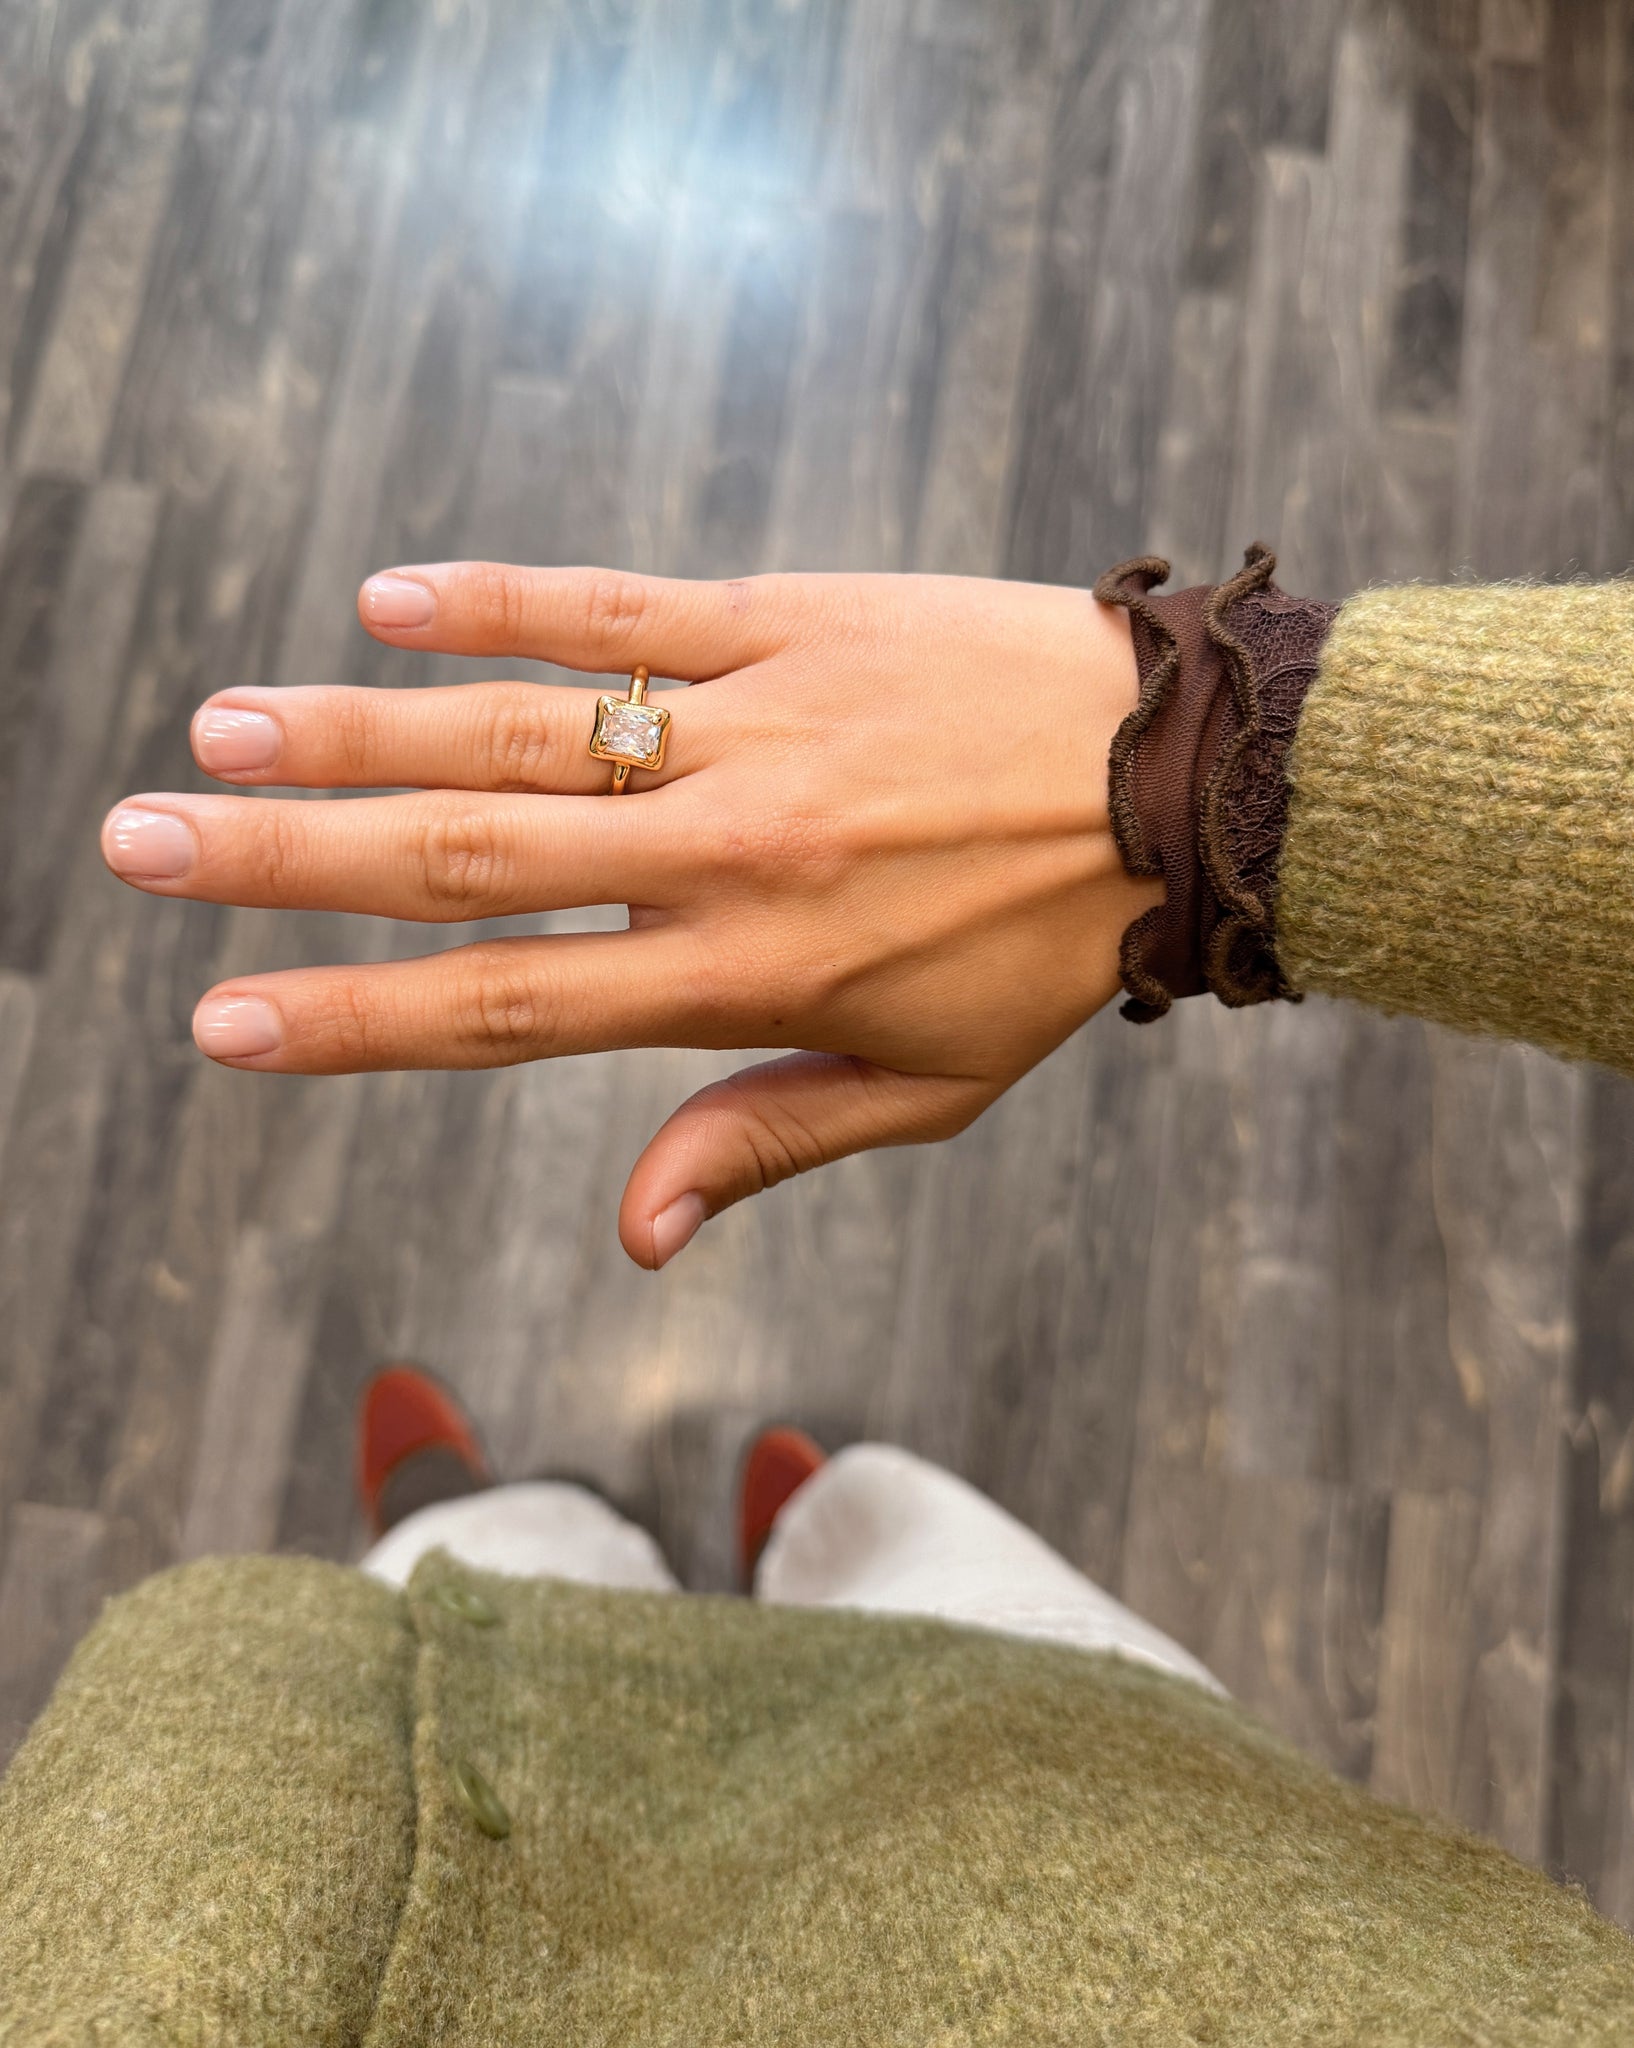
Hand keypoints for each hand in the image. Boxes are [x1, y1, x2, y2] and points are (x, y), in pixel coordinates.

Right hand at [101, 565, 1154, 1265]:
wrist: (1186, 782)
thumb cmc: (1047, 949)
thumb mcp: (928, 1088)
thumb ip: (766, 1141)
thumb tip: (629, 1233)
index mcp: (751, 977)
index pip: (512, 1008)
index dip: (354, 1021)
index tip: (221, 1026)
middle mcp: (726, 850)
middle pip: (471, 861)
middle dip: (292, 863)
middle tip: (139, 844)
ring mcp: (753, 724)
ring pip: (520, 730)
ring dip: (357, 731)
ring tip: (220, 732)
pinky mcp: (791, 619)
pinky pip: (624, 607)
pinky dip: (504, 604)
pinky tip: (389, 603)